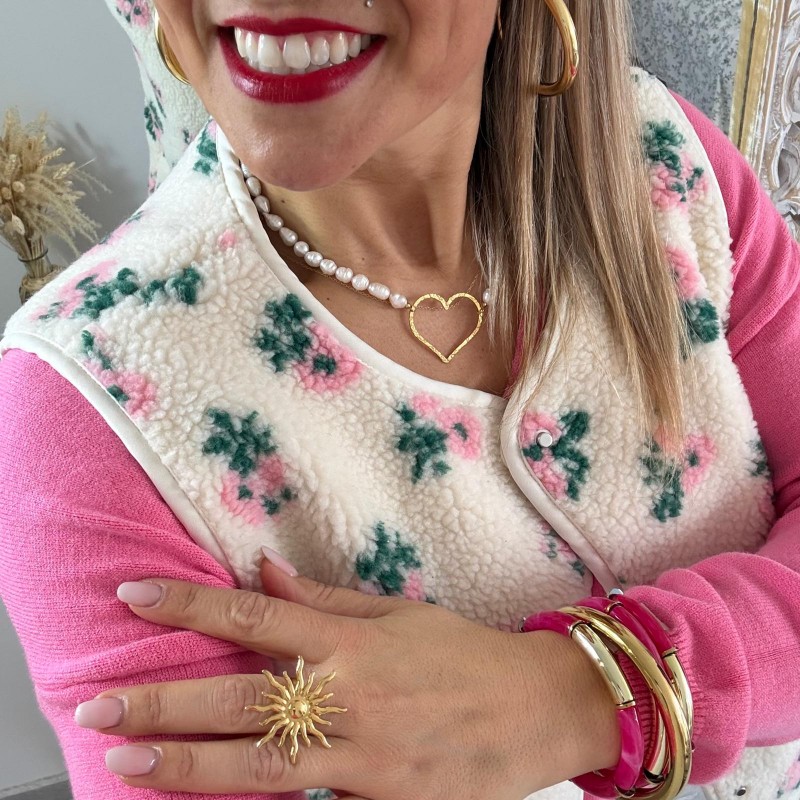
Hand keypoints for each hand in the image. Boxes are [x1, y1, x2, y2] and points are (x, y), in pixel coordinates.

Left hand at [76, 556, 619, 798]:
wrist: (539, 710)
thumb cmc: (466, 653)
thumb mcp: (400, 612)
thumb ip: (325, 598)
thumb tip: (262, 573)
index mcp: (354, 642)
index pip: (256, 619)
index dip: (191, 606)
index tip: (134, 597)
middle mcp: (350, 697)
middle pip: (242, 700)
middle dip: (164, 701)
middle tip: (96, 704)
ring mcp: (364, 757)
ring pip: (259, 764)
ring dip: (187, 764)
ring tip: (125, 758)